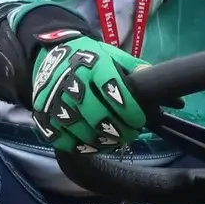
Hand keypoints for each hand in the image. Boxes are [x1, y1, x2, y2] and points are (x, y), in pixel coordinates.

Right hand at [28, 34, 149, 154]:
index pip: (114, 91)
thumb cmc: (88, 59)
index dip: (130, 110)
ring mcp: (54, 101)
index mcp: (92, 65)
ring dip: (104, 142)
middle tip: (131, 134)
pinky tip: (95, 145)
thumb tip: (161, 87)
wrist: (50, 56)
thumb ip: (134, 70)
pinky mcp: (43, 117)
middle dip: (120, 131)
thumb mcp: (111, 56)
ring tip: (115, 140)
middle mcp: (70, 82)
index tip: (140, 119)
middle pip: (98, 117)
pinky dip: (83, 148)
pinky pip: (65, 142)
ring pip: (83, 133)